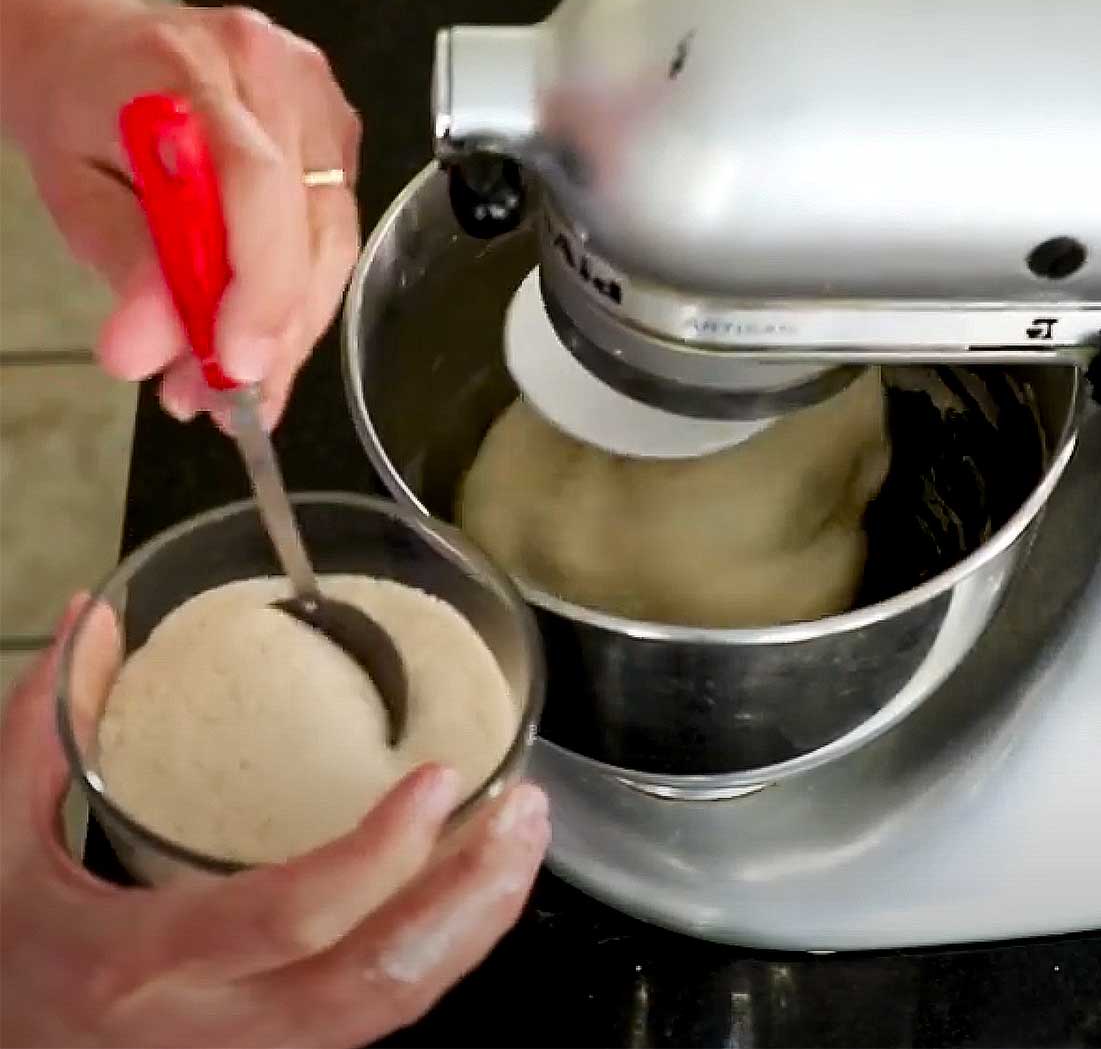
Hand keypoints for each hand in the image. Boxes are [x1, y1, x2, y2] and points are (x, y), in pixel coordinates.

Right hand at [0, 597, 549, 1048]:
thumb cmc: (1, 952)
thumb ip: (40, 726)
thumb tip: (88, 616)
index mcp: (144, 961)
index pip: (290, 919)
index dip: (377, 857)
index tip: (442, 778)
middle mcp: (212, 1029)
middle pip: (374, 988)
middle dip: (469, 904)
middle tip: (525, 812)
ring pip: (389, 1014)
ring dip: (475, 928)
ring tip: (523, 840)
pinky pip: (373, 1014)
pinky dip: (439, 951)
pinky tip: (468, 886)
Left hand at [23, 2, 360, 430]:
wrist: (97, 54)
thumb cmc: (80, 115)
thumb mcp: (74, 192)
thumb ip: (122, 265)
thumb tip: (149, 354)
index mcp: (186, 65)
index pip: (254, 182)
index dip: (258, 284)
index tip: (235, 367)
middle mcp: (271, 71)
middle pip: (310, 221)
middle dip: (277, 330)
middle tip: (227, 403)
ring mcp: (319, 97)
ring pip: (336, 241)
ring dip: (293, 327)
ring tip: (236, 385)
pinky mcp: (340, 131)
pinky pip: (338, 235)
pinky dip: (303, 297)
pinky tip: (262, 336)